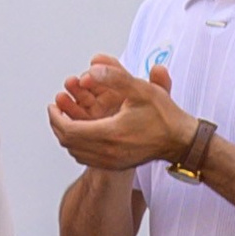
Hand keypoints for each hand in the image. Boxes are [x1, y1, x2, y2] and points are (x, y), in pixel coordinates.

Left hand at [49, 55, 193, 172]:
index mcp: (109, 134)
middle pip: (68, 142)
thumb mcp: (141, 89)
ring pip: (75, 152)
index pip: (69, 130)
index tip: (53, 105)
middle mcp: (107, 152)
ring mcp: (111, 162)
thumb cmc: (164, 116)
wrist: (181, 141)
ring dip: (67, 135)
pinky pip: (86, 158)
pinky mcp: (116, 166)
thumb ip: (114, 77)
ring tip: (66, 119)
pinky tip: (82, 132)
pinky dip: (78, 145)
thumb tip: (90, 69)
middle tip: (55, 110)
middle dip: (58, 124)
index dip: (56, 117)